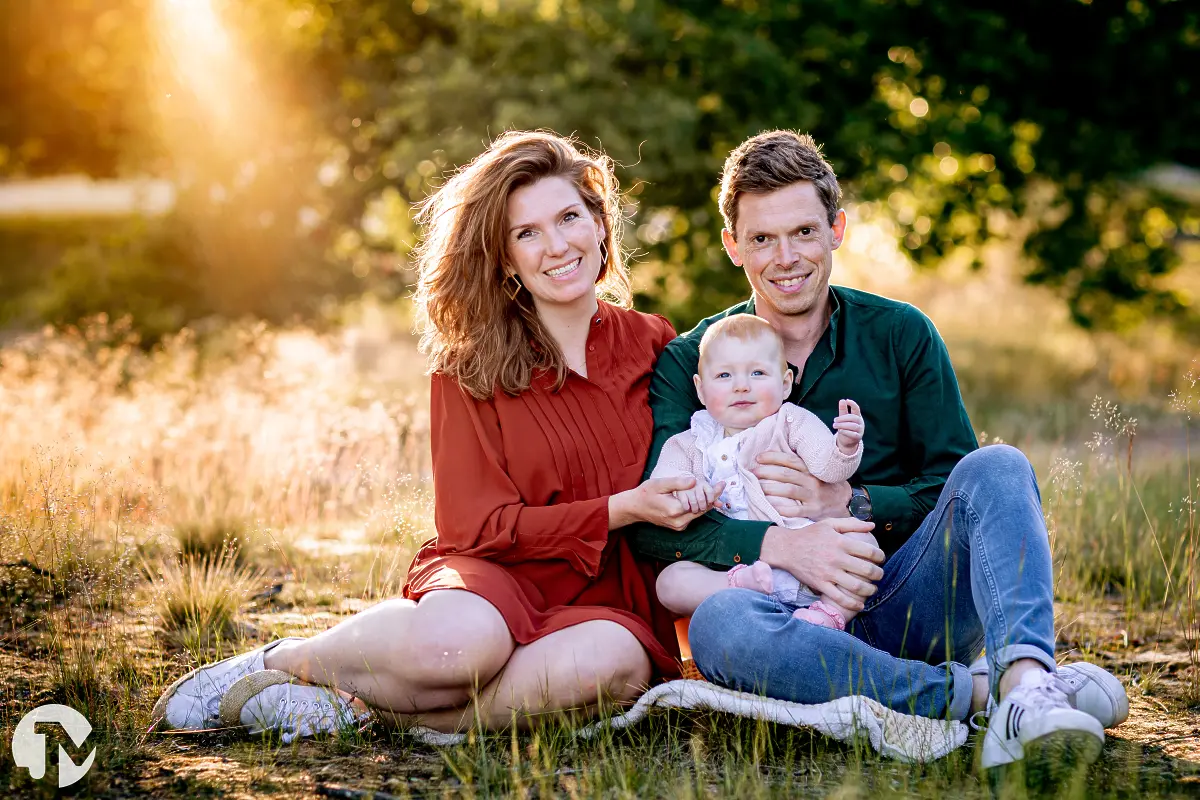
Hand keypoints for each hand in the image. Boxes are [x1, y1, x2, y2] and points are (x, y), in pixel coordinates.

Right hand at [609, 476, 724, 530]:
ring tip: (715, 490)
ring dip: (706, 502)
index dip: (712, 492)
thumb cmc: (645, 493)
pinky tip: (702, 498)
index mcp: (675, 510)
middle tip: (722, 486)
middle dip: (713, 497)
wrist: (635, 508)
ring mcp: (679, 526)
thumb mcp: (660, 484)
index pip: (700, 501)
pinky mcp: (678, 527)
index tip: (722, 484)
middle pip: (702, 509)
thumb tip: (695, 481)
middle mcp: (679, 521)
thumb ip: (678, 483)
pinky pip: (693, 516)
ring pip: (698, 513)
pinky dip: (698, 507)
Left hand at [752, 450, 852, 519]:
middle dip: (767, 472)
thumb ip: (798, 466)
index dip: (772, 457)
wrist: (845, 501)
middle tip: (753, 472)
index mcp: (810, 469)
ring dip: (771, 488)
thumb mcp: (815, 470)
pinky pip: (796, 510)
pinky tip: (772, 507)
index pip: (789, 460)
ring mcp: (813, 496)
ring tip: (758, 488)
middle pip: (786, 474)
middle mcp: (811, 480)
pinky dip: (783, 509)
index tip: (758, 458)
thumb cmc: (824, 484)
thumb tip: (772, 459)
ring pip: (789, 490)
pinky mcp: (814, 510)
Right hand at [760, 518, 884, 610]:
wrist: (786, 548)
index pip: (869, 551)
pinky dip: (853, 603)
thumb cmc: (809, 535)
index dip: (880, 557)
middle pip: (866, 570)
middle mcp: (836, 558)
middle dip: (878, 575)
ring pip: (856, 586)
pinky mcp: (820, 584)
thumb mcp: (829, 524)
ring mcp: (828, 573)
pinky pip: (840, 598)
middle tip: (879, 575)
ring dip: (870, 590)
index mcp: (841, 542)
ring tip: (872, 589)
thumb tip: (872, 525)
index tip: (881, 559)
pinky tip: (860, 604)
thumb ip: (852, 524)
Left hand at [833, 398, 863, 453]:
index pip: (857, 409)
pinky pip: (853, 434)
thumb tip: (842, 400)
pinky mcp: (858, 437)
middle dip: (843, 418)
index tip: (847, 400)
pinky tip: (840, 430)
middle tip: (834, 420)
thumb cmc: (845, 427)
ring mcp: (860, 430)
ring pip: (853, 426)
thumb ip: (843, 410)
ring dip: (842, 425)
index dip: (853, 404)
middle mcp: (860, 422)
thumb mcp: (843, 418)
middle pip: (854, 418)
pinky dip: (845, 432)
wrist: (847, 441)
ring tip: (834, 425)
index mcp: (857, 416)